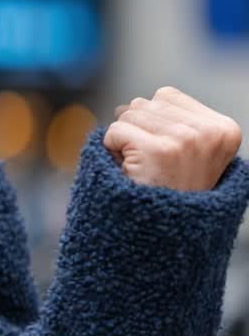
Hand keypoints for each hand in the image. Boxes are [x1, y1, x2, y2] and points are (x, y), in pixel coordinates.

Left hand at [104, 86, 241, 190]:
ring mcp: (185, 140)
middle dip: (136, 131)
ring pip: (127, 115)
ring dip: (123, 141)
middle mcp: (209, 132)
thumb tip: (126, 106)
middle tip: (151, 166)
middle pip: (144, 104)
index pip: (166, 96)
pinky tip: (129, 171)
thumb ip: (171, 123)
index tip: (165, 154)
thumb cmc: (171, 195)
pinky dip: (111, 149)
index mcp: (224, 129)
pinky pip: (115, 131)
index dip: (152, 122)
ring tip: (142, 170)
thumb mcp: (190, 155)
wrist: (165, 239)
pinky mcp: (159, 150)